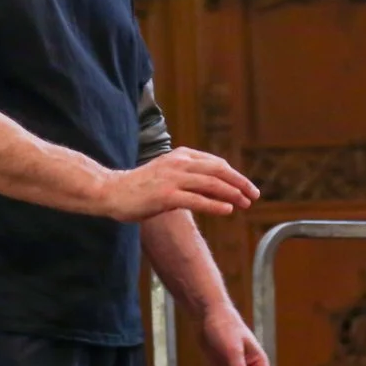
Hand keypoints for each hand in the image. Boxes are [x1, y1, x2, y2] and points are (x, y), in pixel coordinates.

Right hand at [99, 148, 258, 221]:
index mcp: (179, 156)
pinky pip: (197, 200)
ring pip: (211, 184)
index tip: (247, 187)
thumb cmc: (139, 186)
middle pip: (218, 170)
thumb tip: (214, 187)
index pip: (215, 163)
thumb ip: (188, 176)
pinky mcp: (166, 195)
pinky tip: (228, 210)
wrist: (111, 191)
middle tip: (255, 195)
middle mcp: (178, 164)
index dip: (235, 175)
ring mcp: (172, 179)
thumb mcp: (166, 174)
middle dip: (240, 183)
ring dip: (232, 194)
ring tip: (246, 203)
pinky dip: (215, 205)